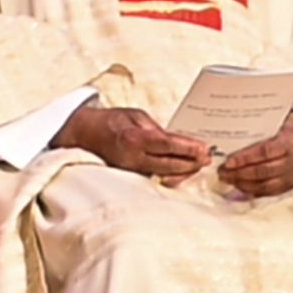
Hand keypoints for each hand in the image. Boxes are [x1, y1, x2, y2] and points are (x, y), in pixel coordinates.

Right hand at [51, 105, 210, 179]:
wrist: (85, 134)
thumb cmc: (111, 120)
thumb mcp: (135, 115)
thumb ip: (155, 127)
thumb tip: (175, 139)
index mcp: (135, 138)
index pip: (167, 144)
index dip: (187, 148)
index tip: (204, 148)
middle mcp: (133, 158)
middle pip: (168, 165)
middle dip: (191, 163)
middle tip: (207, 158)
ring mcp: (131, 170)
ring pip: (163, 175)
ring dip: (183, 171)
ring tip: (199, 164)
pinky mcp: (130, 176)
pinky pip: (155, 177)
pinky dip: (171, 175)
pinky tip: (183, 171)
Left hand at [218, 111, 292, 198]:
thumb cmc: (290, 125)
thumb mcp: (278, 120)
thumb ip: (260, 128)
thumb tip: (232, 134)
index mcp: (291, 140)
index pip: (265, 152)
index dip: (245, 158)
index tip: (229, 161)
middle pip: (264, 171)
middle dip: (240, 173)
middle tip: (223, 172)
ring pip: (266, 185)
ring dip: (243, 184)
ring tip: (228, 179)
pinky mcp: (292, 184)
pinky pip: (271, 192)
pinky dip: (254, 190)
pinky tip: (241, 185)